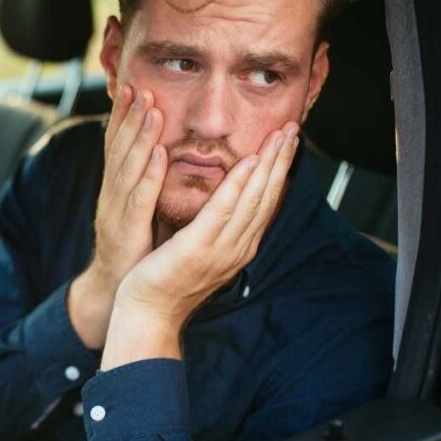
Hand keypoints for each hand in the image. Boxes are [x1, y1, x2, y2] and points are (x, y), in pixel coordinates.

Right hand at [69, 84, 167, 347]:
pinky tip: (157, 155)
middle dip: (129, 114)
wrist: (117, 291)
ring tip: (150, 106)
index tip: (134, 86)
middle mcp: (113, 194)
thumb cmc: (134, 250)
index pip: (119, 145)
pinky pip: (138, 198)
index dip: (125, 115)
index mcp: (118, 188)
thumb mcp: (139, 210)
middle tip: (138, 83)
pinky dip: (147, 174)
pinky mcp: (127, 230)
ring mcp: (117, 211)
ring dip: (139, 135)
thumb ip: (146, 184)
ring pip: (128, 166)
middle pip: (119, 148)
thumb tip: (162, 155)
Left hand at [100, 121, 300, 368]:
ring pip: (253, 199)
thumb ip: (213, 227)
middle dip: (282, 161)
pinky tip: (249, 162)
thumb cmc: (165, 280)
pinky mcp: (199, 248)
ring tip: (280, 136)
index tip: (287, 142)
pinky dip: (238, 185)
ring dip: (269, 165)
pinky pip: (222, 210)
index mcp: (238, 247)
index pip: (265, 203)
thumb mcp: (197, 248)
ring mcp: (221, 249)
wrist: (147, 312)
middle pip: (267, 197)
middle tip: (293, 128)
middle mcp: (237, 247)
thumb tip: (222, 201)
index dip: (279, 171)